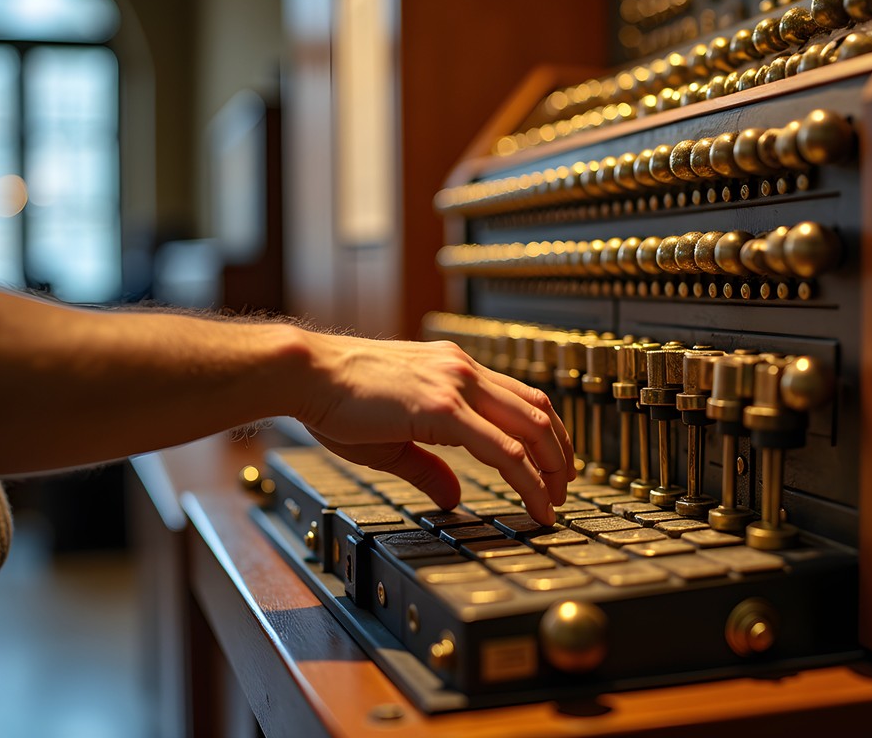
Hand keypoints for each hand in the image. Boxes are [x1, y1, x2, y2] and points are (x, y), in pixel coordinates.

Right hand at [293, 333, 573, 524]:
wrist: (307, 374)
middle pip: (538, 410)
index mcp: (454, 369)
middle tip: (564, 489)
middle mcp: (463, 370)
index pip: (521, 398)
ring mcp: (456, 385)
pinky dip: (527, 478)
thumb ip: (430, 467)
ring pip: (531, 427)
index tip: (552, 468)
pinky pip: (502, 448)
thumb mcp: (394, 438)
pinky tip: (534, 500)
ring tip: (556, 501)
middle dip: (560, 454)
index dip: (546, 434)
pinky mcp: (443, 408)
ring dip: (552, 467)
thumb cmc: (338, 399)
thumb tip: (454, 497)